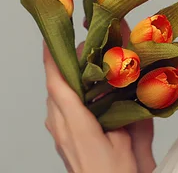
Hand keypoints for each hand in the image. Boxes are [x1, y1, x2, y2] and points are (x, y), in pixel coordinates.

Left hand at [44, 0, 155, 171]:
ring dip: (68, 78)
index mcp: (74, 124)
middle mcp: (60, 126)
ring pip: (57, 96)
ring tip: (89, 64)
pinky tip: (90, 90)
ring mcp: (58, 133)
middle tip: (85, 45)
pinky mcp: (62, 138)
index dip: (52, 57)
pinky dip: (71, 92)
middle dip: (65, 61)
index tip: (50, 35)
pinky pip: (61, 107)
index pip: (57, 83)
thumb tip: (127, 89)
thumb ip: (124, 115)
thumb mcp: (126, 143)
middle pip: (55, 85)